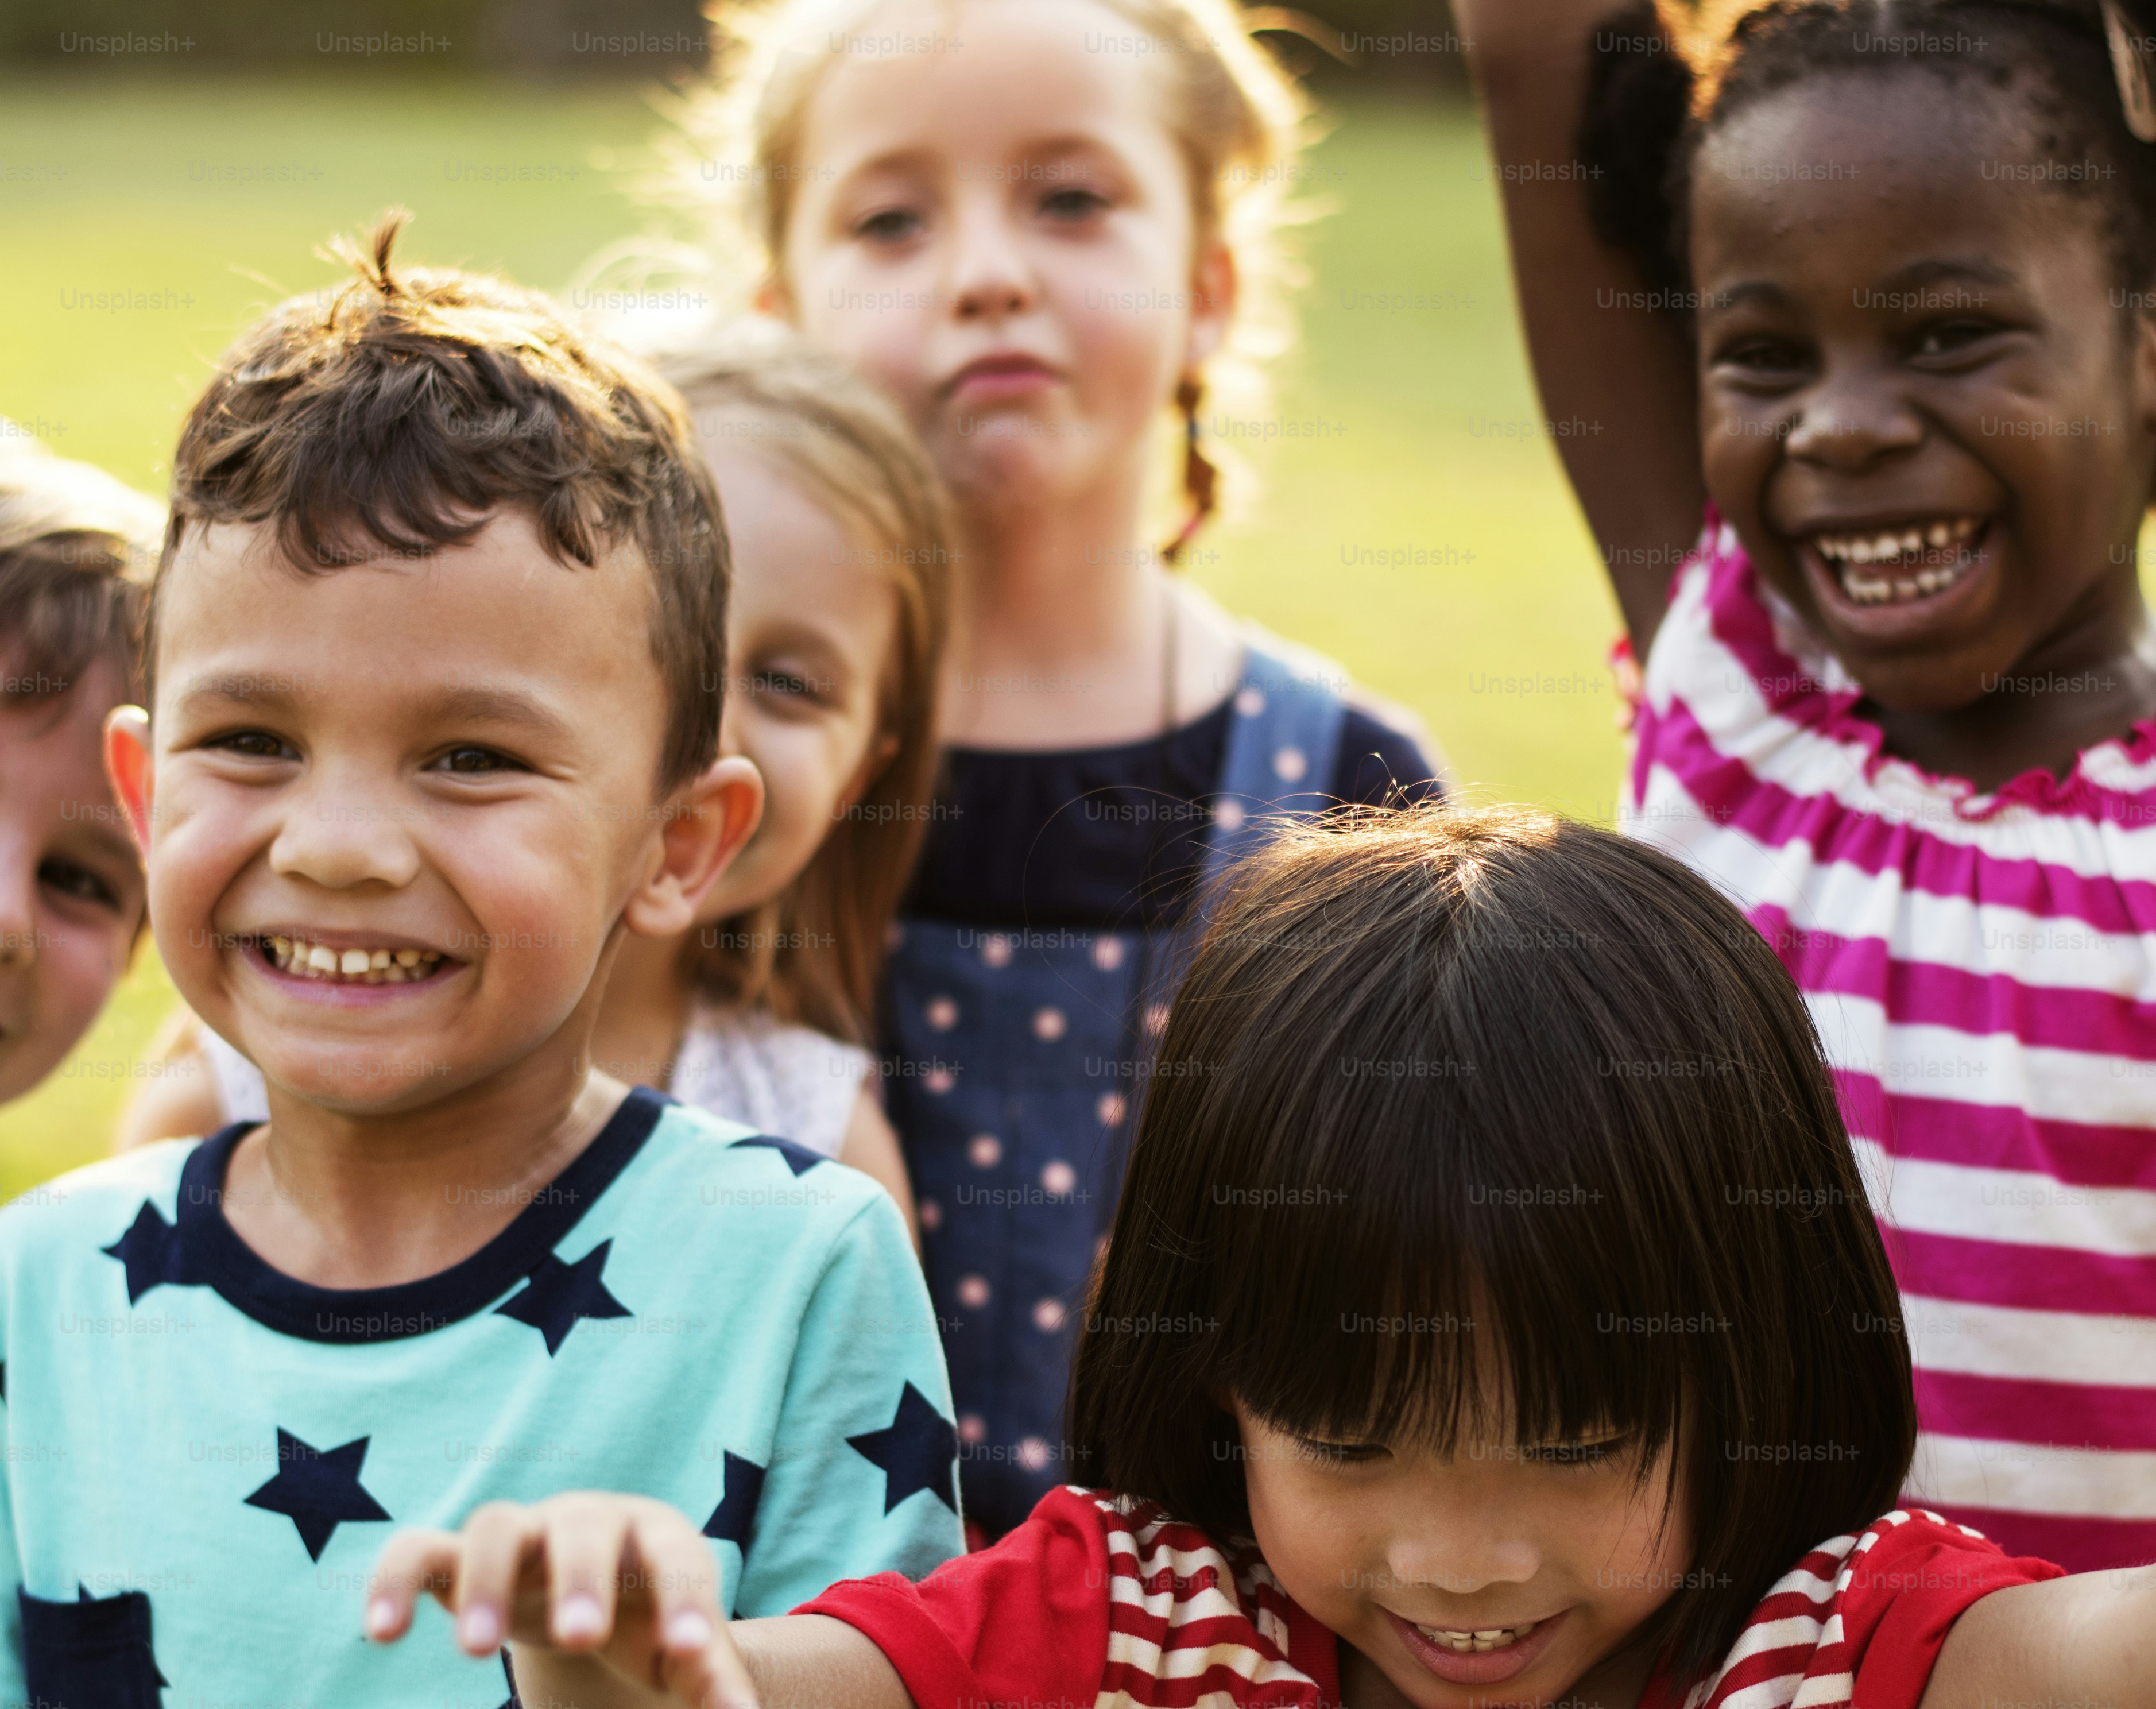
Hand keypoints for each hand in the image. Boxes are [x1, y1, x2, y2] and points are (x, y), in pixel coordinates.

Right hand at [365, 1491, 760, 1708]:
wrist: (592, 1583)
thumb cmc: (647, 1613)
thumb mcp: (681, 1644)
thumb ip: (710, 1676)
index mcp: (655, 1535)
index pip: (677, 1557)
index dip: (684, 1602)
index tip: (686, 1653)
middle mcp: (587, 1520)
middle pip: (584, 1528)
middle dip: (581, 1578)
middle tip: (581, 1638)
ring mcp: (520, 1532)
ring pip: (496, 1527)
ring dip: (486, 1582)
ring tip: (478, 1655)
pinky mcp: (458, 1555)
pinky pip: (419, 1549)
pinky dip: (396, 1578)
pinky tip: (383, 1634)